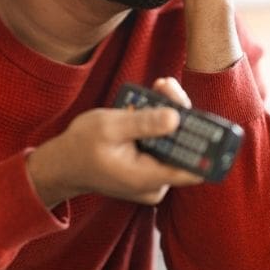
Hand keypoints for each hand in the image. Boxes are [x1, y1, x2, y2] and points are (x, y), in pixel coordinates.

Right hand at [26, 78, 202, 207]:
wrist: (62, 164)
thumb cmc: (81, 146)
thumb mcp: (110, 127)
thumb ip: (144, 123)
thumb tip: (177, 117)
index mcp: (148, 178)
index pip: (193, 167)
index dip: (205, 143)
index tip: (206, 118)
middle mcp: (156, 184)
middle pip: (184, 148)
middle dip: (180, 114)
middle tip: (166, 86)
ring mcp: (153, 179)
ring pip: (174, 144)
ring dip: (169, 115)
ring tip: (159, 87)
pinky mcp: (148, 170)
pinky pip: (163, 146)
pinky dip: (159, 125)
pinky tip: (152, 102)